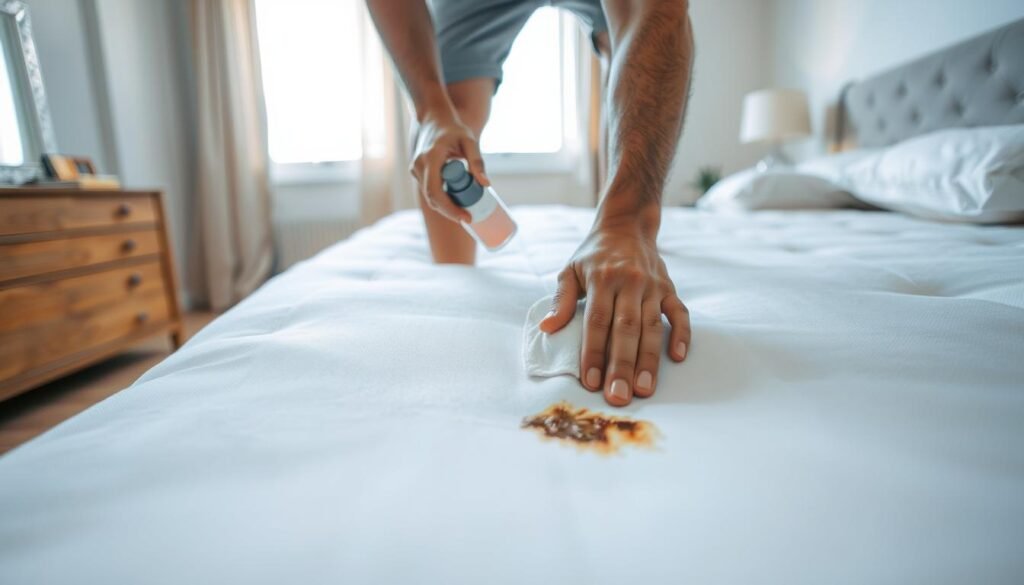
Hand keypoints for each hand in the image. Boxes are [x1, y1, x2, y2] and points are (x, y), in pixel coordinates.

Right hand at [411, 111, 489, 223]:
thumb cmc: (453, 128)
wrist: (434, 117)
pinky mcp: (417, 172)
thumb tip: (486, 184)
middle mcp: (419, 165)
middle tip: (468, 218)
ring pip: (430, 196)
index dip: (450, 209)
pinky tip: (455, 201)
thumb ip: (477, 161)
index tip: (466, 218)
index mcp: (431, 158)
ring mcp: (416, 169)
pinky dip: (442, 198)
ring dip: (446, 206)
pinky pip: (429, 190)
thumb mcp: (469, 141)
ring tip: (465, 209)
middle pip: (432, 199)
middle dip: (449, 212)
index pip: (436, 192)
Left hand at [540, 222, 689, 406]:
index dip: (593, 352)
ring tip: (644, 390)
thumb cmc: (593, 255)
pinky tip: (677, 358)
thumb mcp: (570, 270)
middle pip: (626, 330)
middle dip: (622, 365)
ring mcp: (653, 286)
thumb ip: (561, 299)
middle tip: (619, 396)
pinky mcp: (669, 288)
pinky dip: (681, 334)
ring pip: (652, 327)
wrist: (627, 225)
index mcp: (602, 279)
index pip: (597, 322)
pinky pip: (679, 313)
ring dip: (649, 360)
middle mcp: (630, 282)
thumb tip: (547, 328)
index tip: (590, 381)